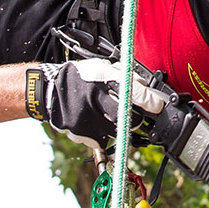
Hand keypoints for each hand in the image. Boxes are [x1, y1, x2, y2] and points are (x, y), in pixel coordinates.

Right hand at [31, 58, 178, 153]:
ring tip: (106, 115)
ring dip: (117, 126)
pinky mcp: (81, 132)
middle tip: (132, 115)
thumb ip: (123, 76)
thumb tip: (145, 89)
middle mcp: (95, 98)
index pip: (133, 92)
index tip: (158, 107)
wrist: (50, 92)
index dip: (150, 101)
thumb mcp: (102, 68)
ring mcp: (87, 117)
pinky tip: (94, 122)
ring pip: (116, 130)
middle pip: (127, 117)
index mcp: (103, 79)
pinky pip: (102, 139)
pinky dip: (102, 133)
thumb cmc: (79, 78)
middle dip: (135, 119)